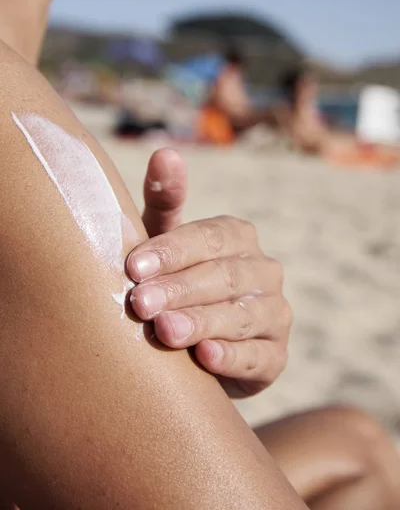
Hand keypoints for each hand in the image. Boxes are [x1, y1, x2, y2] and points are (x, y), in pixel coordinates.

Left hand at [134, 152, 291, 397]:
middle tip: (140, 304)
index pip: (209, 238)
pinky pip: (259, 355)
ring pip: (242, 315)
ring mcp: (275, 313)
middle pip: (224, 276)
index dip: (172, 251)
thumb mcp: (165, 243)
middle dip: (180, 289)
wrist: (193, 345)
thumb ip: (165, 200)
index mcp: (238, 238)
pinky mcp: (276, 356)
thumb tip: (165, 152)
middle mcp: (264, 271)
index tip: (133, 267)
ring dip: (202, 321)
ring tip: (165, 331)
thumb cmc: (173, 282)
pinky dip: (233, 356)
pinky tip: (205, 357)